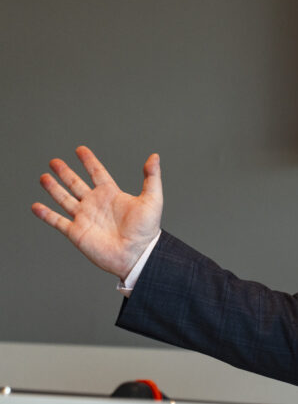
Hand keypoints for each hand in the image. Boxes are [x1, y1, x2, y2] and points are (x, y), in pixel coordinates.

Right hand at [32, 146, 162, 281]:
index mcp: (111, 195)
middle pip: (76, 184)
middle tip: (54, 161)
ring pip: (64, 199)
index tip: (80, 149)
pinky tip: (36, 206)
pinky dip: (46, 214)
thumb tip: (154, 157)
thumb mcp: (152, 199)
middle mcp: (95, 204)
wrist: (137, 254)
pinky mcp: (76, 232)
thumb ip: (152, 177)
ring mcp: (85, 218)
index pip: (97, 173)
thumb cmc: (147, 230)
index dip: (89, 161)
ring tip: (44, 177)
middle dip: (65, 172)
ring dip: (53, 189)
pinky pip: (57, 221)